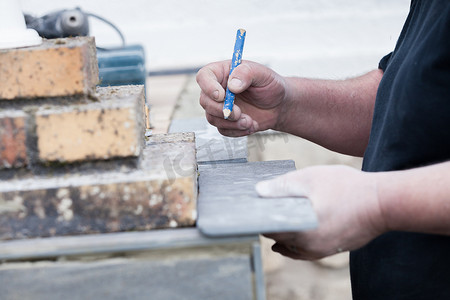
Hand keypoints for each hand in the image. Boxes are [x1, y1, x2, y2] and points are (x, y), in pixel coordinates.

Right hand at [196, 60, 286, 136]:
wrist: (279, 105)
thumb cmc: (270, 85)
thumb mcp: (263, 74)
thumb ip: (247, 73)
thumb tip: (232, 85)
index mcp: (222, 73)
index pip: (204, 77)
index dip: (208, 87)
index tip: (222, 96)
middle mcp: (218, 90)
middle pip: (205, 101)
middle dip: (220, 110)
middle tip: (238, 113)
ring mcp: (220, 107)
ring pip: (212, 118)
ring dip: (231, 123)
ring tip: (249, 121)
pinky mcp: (225, 122)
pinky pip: (223, 130)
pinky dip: (237, 130)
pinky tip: (251, 125)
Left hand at [256, 165, 386, 259]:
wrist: (383, 203)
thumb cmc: (347, 187)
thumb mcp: (311, 179)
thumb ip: (282, 186)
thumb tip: (258, 191)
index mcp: (300, 230)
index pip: (268, 228)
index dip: (259, 216)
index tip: (254, 207)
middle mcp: (308, 247)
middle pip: (279, 237)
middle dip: (271, 223)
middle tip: (265, 207)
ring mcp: (321, 251)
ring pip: (292, 244)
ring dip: (284, 231)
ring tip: (278, 215)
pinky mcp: (332, 249)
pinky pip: (306, 248)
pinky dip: (298, 238)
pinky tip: (295, 226)